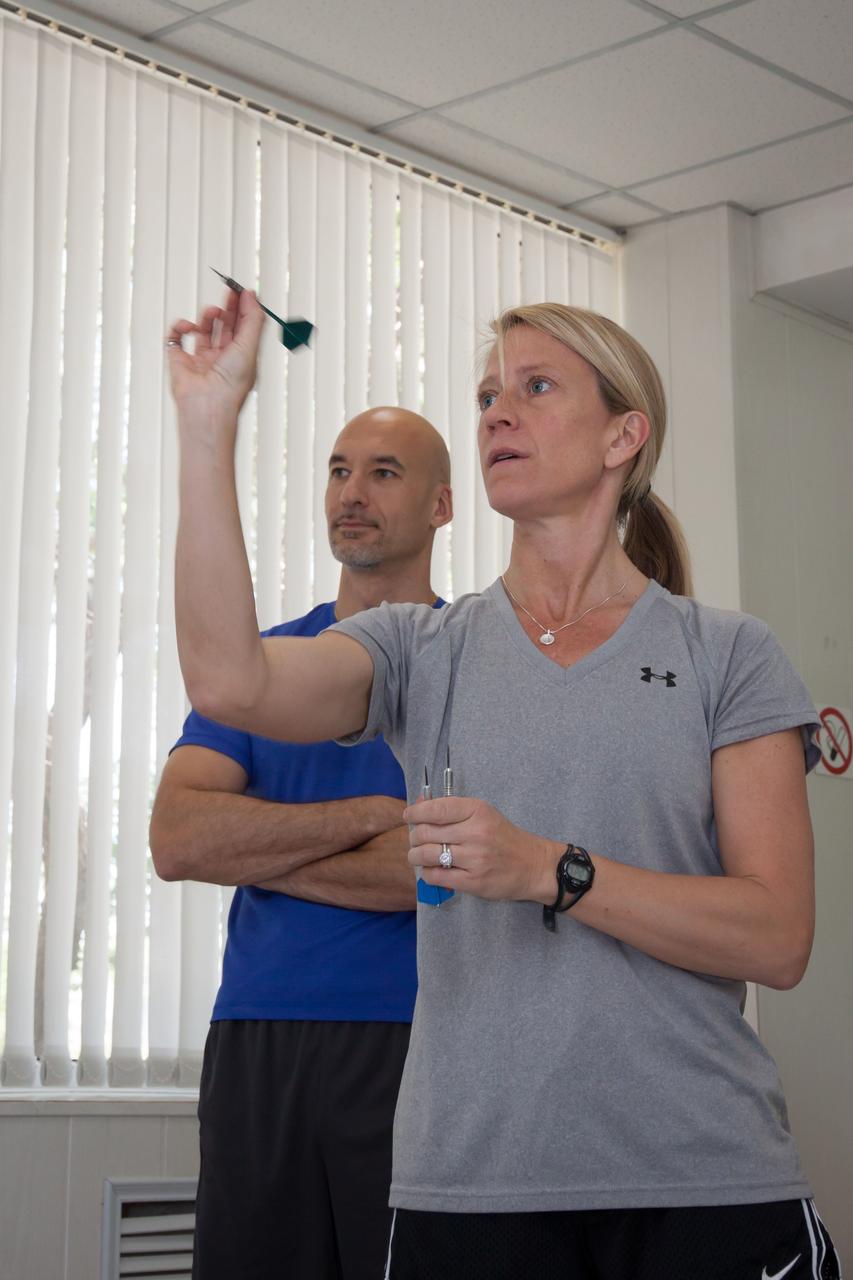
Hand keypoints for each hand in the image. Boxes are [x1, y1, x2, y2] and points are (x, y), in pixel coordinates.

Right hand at [166, 287, 264, 429]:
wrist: (207, 405)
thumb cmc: (231, 385)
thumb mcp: (250, 346)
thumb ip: (252, 318)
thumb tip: (250, 295)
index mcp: (241, 357)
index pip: (244, 327)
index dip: (244, 308)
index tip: (242, 290)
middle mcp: (222, 358)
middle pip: (225, 325)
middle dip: (227, 307)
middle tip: (228, 290)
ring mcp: (201, 359)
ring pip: (202, 328)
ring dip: (207, 315)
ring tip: (211, 313)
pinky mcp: (181, 360)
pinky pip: (178, 336)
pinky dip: (181, 326)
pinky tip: (189, 327)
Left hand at [404, 795, 553, 901]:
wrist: (533, 865)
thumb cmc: (504, 837)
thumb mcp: (482, 814)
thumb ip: (451, 809)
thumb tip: (418, 804)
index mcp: (477, 811)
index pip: (435, 809)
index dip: (415, 813)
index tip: (408, 816)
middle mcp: (475, 833)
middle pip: (426, 832)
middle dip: (414, 837)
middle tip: (416, 840)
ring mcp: (475, 859)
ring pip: (426, 855)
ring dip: (415, 856)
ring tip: (418, 856)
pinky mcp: (473, 882)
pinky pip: (436, 876)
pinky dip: (427, 873)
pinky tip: (431, 870)